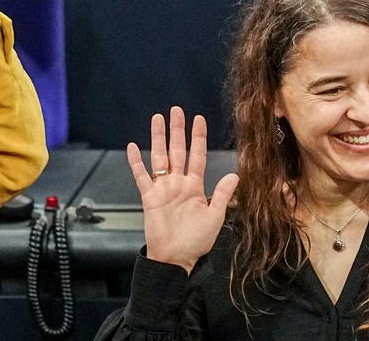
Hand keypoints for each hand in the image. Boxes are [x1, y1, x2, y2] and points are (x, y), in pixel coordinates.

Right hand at [128, 107, 238, 272]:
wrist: (176, 259)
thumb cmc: (196, 241)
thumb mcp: (215, 217)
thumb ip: (222, 194)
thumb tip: (236, 174)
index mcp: (195, 186)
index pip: (197, 156)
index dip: (198, 138)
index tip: (199, 119)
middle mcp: (178, 183)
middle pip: (178, 151)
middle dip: (178, 130)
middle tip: (176, 110)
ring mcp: (163, 189)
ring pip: (160, 157)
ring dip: (158, 138)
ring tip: (157, 119)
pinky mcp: (149, 198)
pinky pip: (141, 176)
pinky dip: (136, 162)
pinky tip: (132, 146)